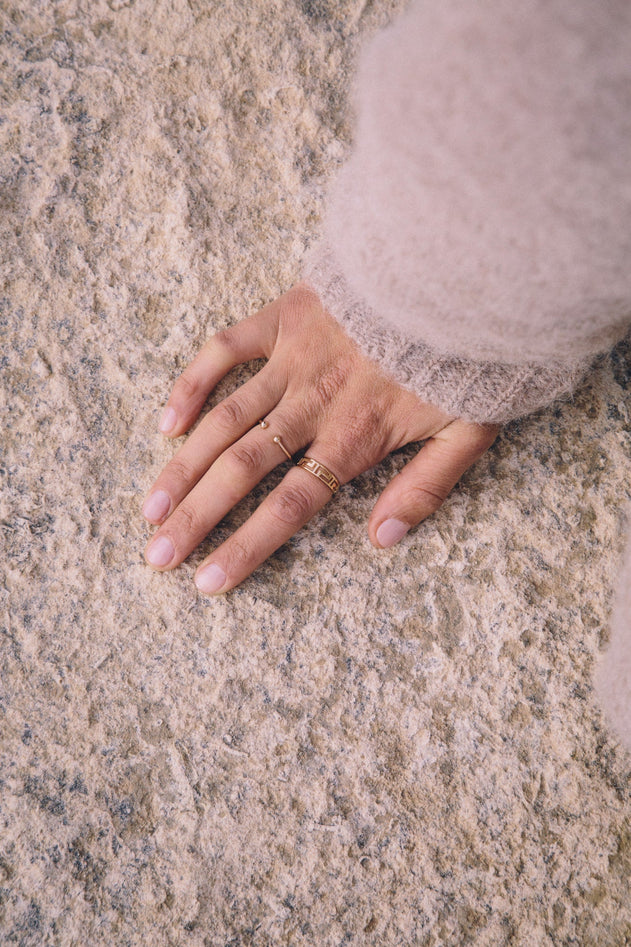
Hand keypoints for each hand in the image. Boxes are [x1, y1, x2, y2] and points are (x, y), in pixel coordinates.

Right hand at [142, 284, 497, 592]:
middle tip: (158, 555)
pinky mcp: (285, 316)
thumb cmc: (466, 355)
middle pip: (242, 470)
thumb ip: (426, 488)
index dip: (246, 547)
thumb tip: (381, 540)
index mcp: (355, 437)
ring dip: (183, 466)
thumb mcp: (468, 431)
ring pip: (224, 419)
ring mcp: (293, 357)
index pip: (290, 506)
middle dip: (196, 517)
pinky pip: (227, 347)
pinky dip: (194, 382)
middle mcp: (314, 403)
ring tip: (150, 507)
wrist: (459, 268)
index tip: (208, 581)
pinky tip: (166, 421)